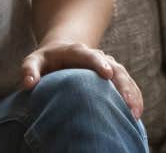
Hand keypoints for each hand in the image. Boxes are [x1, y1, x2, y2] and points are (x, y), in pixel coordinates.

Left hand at [20, 42, 143, 119]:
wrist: (62, 51)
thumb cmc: (46, 60)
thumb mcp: (33, 60)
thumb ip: (29, 70)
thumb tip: (29, 84)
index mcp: (77, 51)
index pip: (90, 55)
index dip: (99, 63)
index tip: (107, 74)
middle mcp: (97, 57)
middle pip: (114, 67)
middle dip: (122, 85)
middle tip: (128, 104)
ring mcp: (108, 65)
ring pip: (124, 77)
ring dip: (132, 94)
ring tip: (135, 114)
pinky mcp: (114, 76)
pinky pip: (128, 85)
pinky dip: (134, 97)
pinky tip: (137, 113)